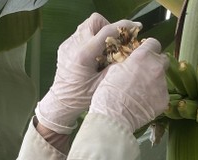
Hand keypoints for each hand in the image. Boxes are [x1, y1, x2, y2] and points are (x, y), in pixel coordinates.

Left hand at [35, 14, 139, 134]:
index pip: (107, 31)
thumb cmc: (81, 96)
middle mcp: (74, 45)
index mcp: (84, 54)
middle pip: (95, 21)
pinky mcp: (64, 46)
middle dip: (108, 26)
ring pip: (87, 25)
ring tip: (105, 48)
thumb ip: (117, 65)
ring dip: (99, 32)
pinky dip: (90, 39)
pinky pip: (80, 34)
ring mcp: (68, 44)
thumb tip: (131, 52)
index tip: (136, 27)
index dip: (124, 26)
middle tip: (115, 41)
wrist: (61, 101)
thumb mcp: (103, 83)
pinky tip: (93, 54)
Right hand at [90, 39, 167, 132]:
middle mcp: (156, 68)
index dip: (148, 48)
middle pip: (163, 59)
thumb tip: (133, 60)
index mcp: (142, 56)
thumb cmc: (109, 93)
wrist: (114, 117)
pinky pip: (162, 94)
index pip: (154, 43)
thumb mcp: (114, 69)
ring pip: (162, 78)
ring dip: (154, 81)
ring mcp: (162, 85)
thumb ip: (129, 61)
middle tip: (143, 72)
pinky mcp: (165, 100)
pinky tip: (143, 102)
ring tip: (140, 91)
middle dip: (154, 63)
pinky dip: (155, 96)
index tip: (144, 53)